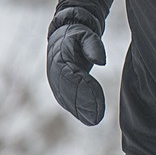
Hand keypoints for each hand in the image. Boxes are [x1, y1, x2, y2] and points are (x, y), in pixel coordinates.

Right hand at [46, 6, 105, 125]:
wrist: (65, 35)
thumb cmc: (78, 34)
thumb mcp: (85, 34)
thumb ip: (93, 45)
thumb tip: (101, 61)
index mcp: (59, 57)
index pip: (70, 77)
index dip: (83, 89)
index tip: (97, 100)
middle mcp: (55, 72)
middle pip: (67, 92)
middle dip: (82, 105)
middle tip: (97, 117)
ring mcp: (56, 81)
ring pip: (66, 100)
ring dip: (80, 111)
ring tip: (95, 119)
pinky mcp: (60, 88)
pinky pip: (68, 102)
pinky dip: (79, 111)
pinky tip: (90, 118)